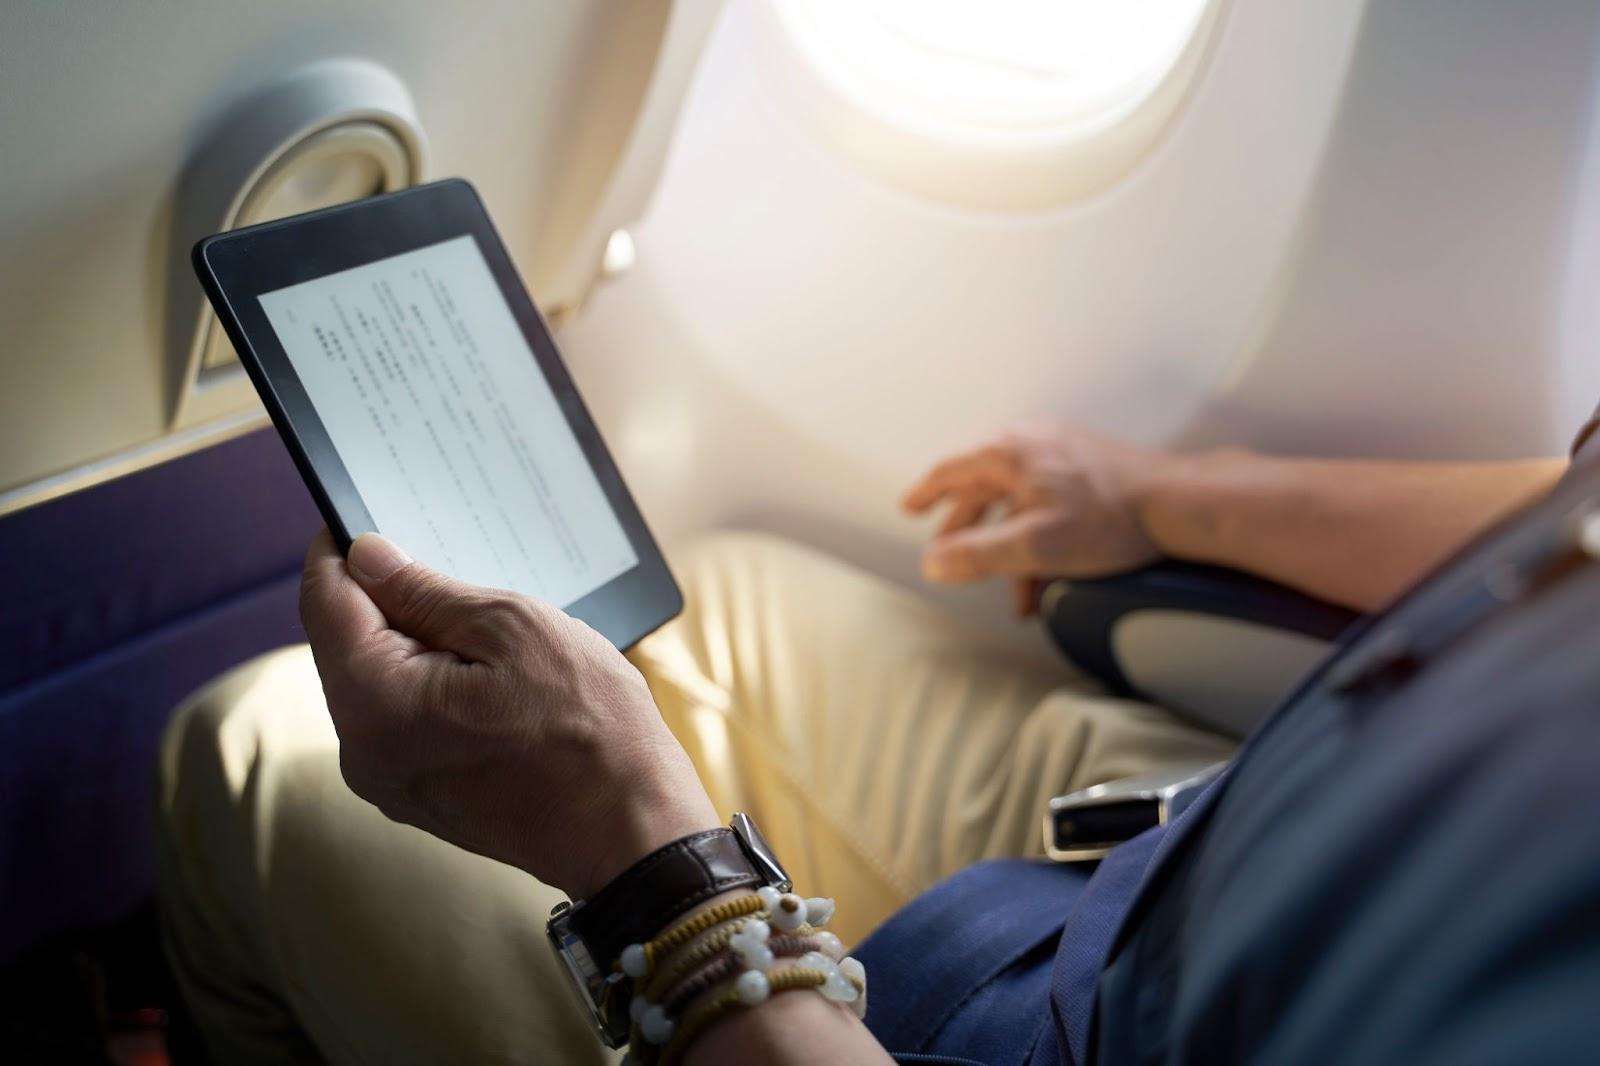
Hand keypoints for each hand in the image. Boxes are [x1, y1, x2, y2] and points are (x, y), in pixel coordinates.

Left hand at [298, 529, 718, 898]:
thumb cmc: (589, 729)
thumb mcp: (514, 629)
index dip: (341, 550)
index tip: (366, 517)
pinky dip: (430, 683)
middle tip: (450, 564)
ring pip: (376, 682)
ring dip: (415, 642)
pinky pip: (402, 719)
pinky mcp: (420, 797)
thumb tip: (366, 556)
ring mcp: (390, 783)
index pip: (326, 603)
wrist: (632, 831)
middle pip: (346, 643)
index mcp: (376, 704)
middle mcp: (364, 752)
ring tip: (485, 625)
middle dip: (386, 598)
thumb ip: (427, 590)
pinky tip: (488, 672)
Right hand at [901, 423, 1168, 614]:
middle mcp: (1033, 444)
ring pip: (1018, 499)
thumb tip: (933, 563)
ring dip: (1010, 543)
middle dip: (969, 527)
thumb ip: (978, 555)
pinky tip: (1051, 570)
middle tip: (952, 549)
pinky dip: (1039, 534)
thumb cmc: (1111, 518)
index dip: (927, 494)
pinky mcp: (1089, 466)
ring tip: (1014, 586)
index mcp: (1010, 454)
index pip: (952, 471)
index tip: (911, 507)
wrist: (1176, 503)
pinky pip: (1047, 501)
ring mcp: (1063, 453)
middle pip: (984, 486)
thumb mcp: (1034, 546)